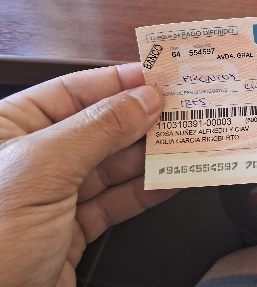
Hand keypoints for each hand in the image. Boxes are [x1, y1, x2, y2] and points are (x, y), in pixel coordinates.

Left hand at [0, 63, 178, 286]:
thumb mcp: (43, 169)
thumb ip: (99, 129)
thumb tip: (145, 99)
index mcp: (7, 129)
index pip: (72, 91)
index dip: (119, 81)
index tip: (160, 76)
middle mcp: (31, 159)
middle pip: (99, 127)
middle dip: (143, 120)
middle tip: (184, 110)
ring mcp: (51, 197)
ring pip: (112, 166)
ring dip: (151, 156)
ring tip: (187, 141)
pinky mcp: (70, 231)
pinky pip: (115, 202)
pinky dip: (145, 192)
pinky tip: (171, 179)